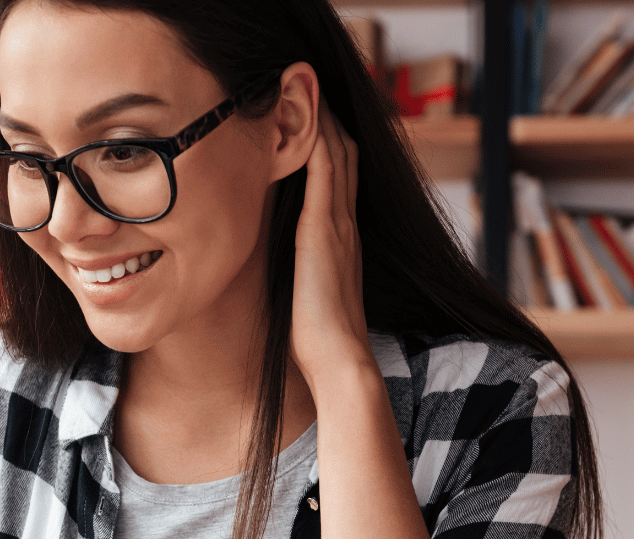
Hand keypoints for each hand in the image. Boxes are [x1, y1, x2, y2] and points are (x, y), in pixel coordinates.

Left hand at [289, 105, 373, 396]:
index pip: (341, 178)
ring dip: (324, 117)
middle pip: (346, 154)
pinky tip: (306, 112)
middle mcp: (345, 225)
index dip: (331, 144)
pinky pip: (326, 169)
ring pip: (338, 153)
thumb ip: (303, 273)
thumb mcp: (308, 295)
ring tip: (305, 82)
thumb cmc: (317, 340)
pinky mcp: (324, 229)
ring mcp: (339, 224)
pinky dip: (318, 137)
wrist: (338, 360)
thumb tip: (288, 272)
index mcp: (341, 240)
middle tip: (309, 84)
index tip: (313, 117)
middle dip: (330, 119)